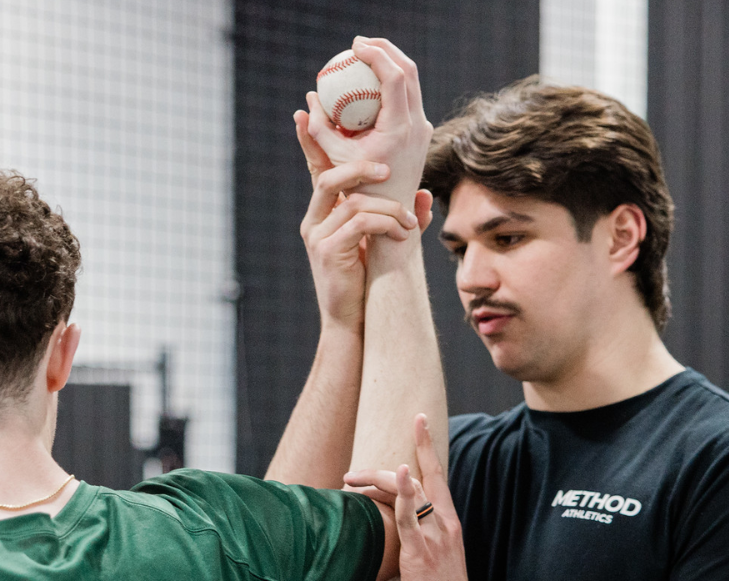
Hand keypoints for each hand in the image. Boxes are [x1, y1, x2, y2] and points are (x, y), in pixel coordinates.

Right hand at [296, 148, 432, 326]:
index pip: (316, 168)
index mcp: (323, 213)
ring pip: (351, 201)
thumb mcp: (382, 242)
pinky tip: (401, 235)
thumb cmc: (367, 281)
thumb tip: (424, 195)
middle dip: (358, 167)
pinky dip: (385, 224)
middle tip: (386, 170)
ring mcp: (317, 236)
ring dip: (386, 207)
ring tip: (408, 224)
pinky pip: (359, 223)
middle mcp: (314, 220)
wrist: (352, 321)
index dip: (310, 139)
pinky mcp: (327, 251)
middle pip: (327, 176)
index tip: (304, 110)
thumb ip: (397, 216)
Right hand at [301, 37, 430, 207]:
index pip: (394, 77)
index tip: (356, 46)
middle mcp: (417, 125)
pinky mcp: (422, 131)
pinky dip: (394, 82)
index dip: (376, 54)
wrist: (392, 211)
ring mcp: (423, 128)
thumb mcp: (335, 159)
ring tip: (367, 56)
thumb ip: (319, 128)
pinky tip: (373, 81)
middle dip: (386, 49)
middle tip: (361, 43)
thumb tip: (309, 99)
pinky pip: (409, 96)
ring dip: (391, 63)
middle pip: (409, 71)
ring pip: (413, 82)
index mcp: (399, 129)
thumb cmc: (360, 189)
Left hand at [344, 414, 483, 580]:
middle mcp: (444, 525)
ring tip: (349, 479)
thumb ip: (416, 543)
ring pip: (409, 492)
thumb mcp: (432, 564)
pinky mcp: (421, 553)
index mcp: (448, 526)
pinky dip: (402, 493)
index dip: (427, 448)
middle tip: (352, 471)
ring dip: (377, 479)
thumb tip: (391, 537)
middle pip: (419, 478)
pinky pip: (411, 517)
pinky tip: (394, 473)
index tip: (418, 421)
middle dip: (387, 464)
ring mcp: (434, 537)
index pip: (437, 478)